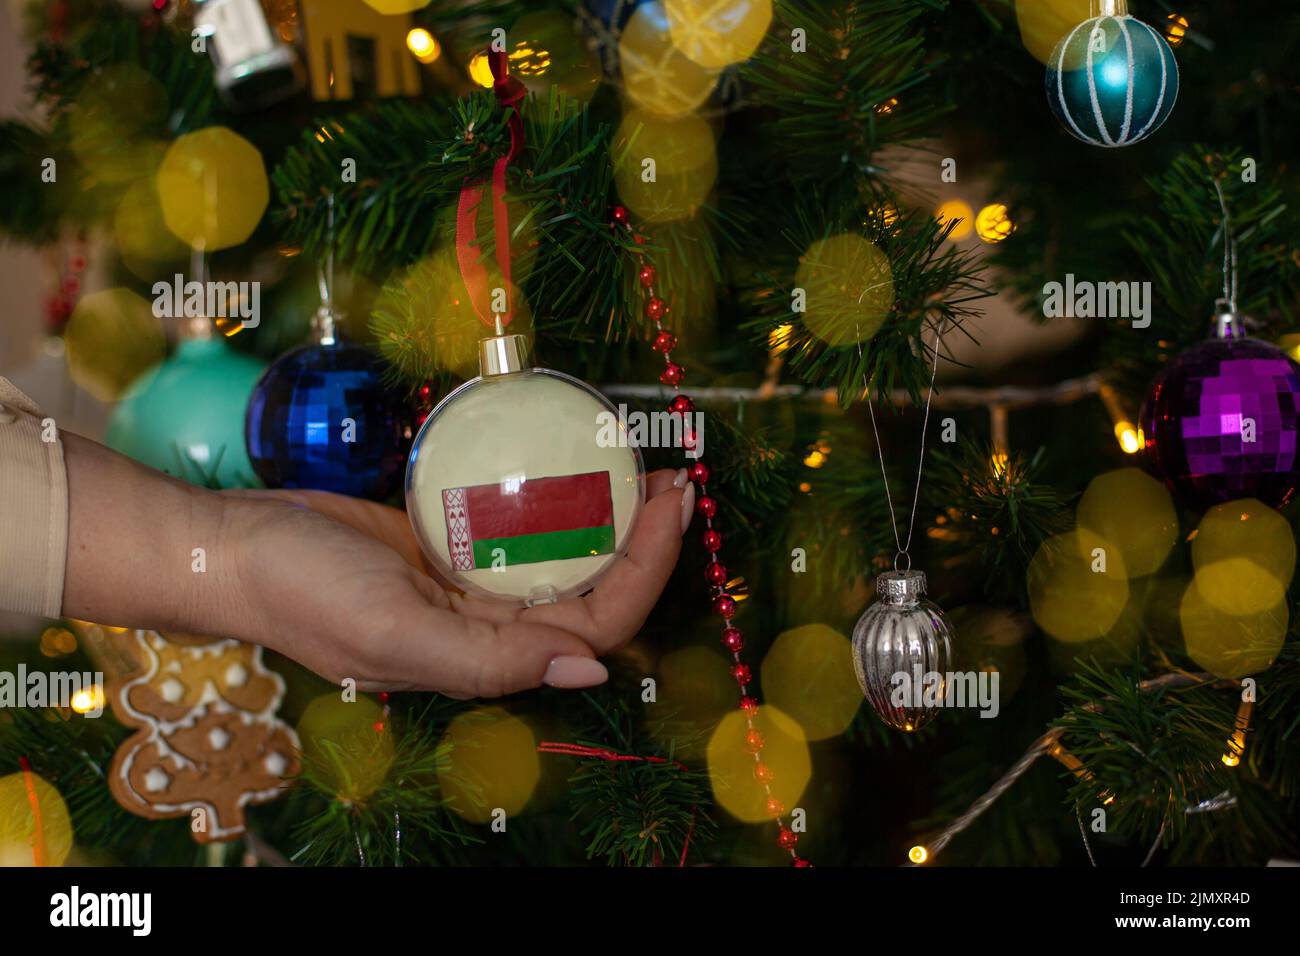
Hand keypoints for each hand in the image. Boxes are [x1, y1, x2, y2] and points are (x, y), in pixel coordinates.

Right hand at [215, 469, 692, 697]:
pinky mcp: (452, 537)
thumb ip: (492, 663)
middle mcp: (492, 625)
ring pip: (566, 554)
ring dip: (613, 515)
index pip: (596, 622)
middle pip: (596, 587)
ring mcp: (474, 580)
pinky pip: (523, 521)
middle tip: (676, 477)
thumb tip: (592, 672)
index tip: (673, 505)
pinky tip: (580, 463)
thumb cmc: (305, 591)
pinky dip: (559, 497)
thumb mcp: (396, 635)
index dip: (647, 571)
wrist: (233, 544)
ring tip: (645, 464)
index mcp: (489, 657)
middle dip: (647, 538)